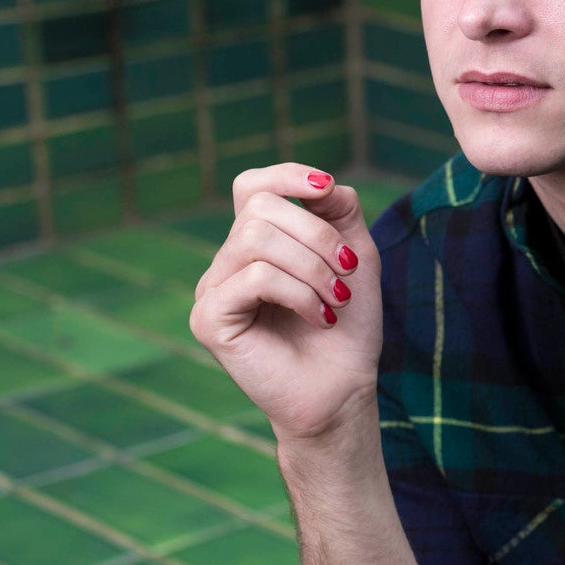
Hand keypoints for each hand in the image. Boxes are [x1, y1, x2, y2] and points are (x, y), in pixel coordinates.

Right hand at [189, 164, 382, 441]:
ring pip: (256, 239)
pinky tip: (320, 318)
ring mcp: (212, 290)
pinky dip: (299, 293)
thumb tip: (319, 183)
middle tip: (345, 272)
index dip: (287, 175)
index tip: (327, 187)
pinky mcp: (208, 319)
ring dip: (312, 267)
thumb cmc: (348, 326)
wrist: (344, 388)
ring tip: (336, 300)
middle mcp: (227, 263)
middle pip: (260, 208)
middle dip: (316, 234)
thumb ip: (338, 211)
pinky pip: (255, 277)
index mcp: (256, 245)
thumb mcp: (355, 256)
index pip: (253, 186)